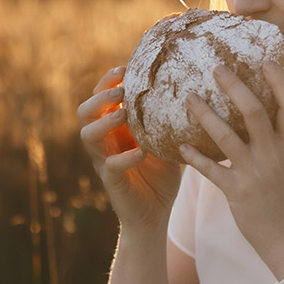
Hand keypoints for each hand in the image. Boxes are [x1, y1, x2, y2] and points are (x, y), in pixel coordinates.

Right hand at [78, 66, 181, 233]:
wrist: (156, 215)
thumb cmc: (162, 175)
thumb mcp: (168, 143)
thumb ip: (172, 122)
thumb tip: (198, 93)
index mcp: (116, 129)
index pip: (101, 98)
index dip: (107, 82)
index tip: (124, 68)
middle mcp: (105, 142)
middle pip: (85, 112)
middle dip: (100, 98)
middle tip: (120, 91)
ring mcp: (104, 161)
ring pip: (88, 136)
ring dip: (104, 122)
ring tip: (123, 116)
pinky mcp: (112, 182)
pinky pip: (109, 167)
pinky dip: (124, 158)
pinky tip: (140, 153)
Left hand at [179, 62, 283, 274]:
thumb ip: (281, 146)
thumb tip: (270, 124)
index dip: (280, 81)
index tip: (266, 60)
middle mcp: (274, 155)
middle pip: (254, 111)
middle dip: (234, 86)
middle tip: (216, 67)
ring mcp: (255, 173)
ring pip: (226, 135)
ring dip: (204, 113)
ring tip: (188, 97)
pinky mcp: (237, 192)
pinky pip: (210, 169)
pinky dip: (193, 156)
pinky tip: (179, 145)